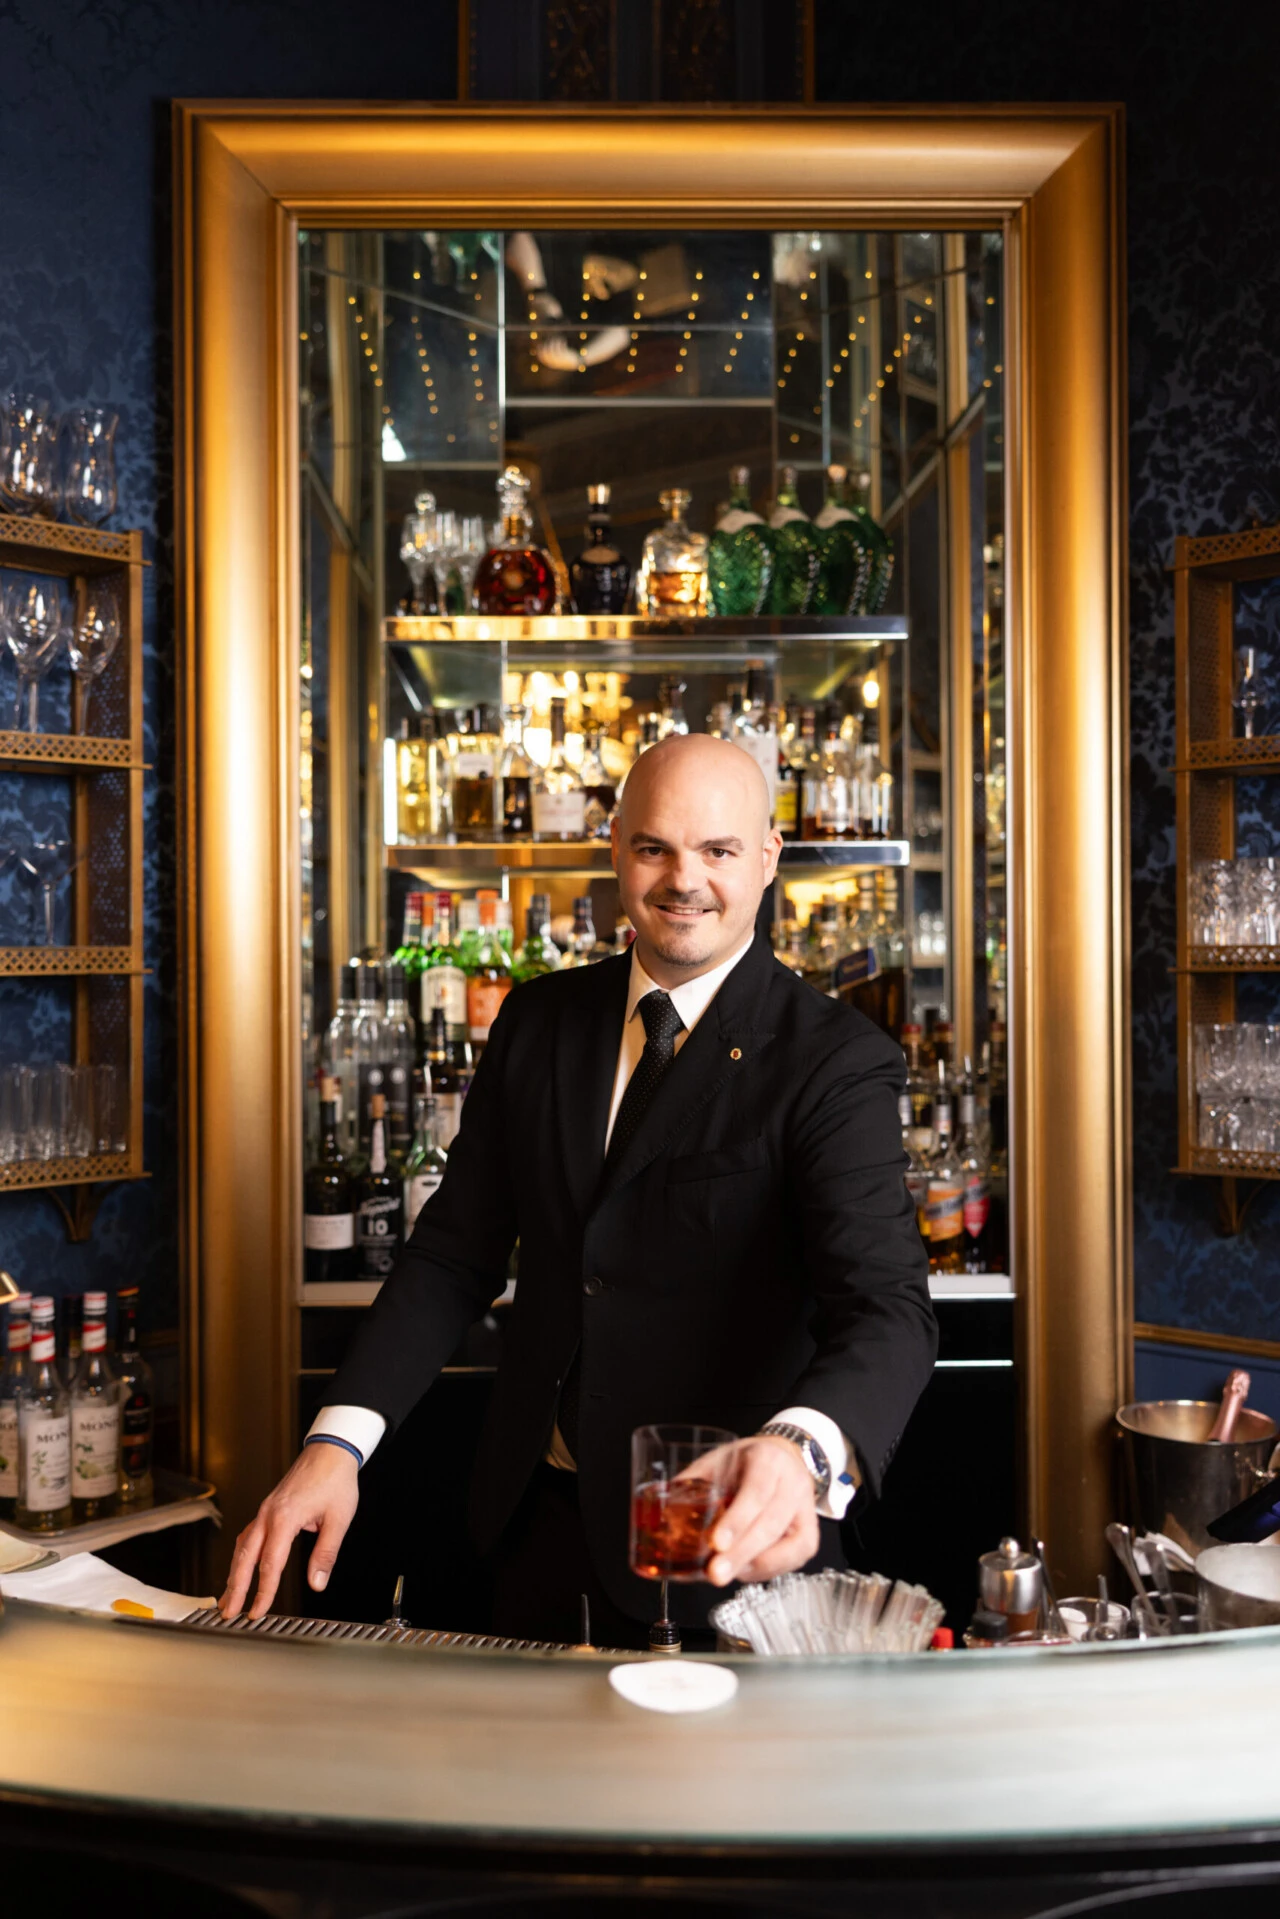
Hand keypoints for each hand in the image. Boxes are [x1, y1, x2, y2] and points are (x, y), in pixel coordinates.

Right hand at [219, 1443, 359, 1620]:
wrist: (330, 1451)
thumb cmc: (335, 1480)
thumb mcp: (338, 1520)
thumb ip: (326, 1554)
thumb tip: (317, 1583)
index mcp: (285, 1518)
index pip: (270, 1564)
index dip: (263, 1591)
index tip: (257, 1611)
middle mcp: (269, 1514)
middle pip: (245, 1557)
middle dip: (235, 1587)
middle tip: (228, 1612)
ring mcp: (266, 1510)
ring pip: (242, 1546)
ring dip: (234, 1573)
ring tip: (228, 1596)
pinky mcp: (268, 1508)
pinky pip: (248, 1535)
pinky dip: (242, 1555)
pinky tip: (242, 1566)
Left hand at [700, 1435, 819, 1586]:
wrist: (783, 1458)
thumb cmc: (749, 1461)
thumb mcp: (720, 1459)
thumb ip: (695, 1481)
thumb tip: (663, 1507)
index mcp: (767, 1460)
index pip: (756, 1492)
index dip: (737, 1520)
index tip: (716, 1542)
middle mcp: (792, 1484)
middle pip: (770, 1524)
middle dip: (741, 1553)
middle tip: (714, 1573)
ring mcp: (804, 1510)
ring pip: (787, 1545)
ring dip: (753, 1566)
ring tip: (725, 1574)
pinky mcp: (809, 1533)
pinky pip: (794, 1558)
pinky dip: (768, 1570)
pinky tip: (745, 1571)